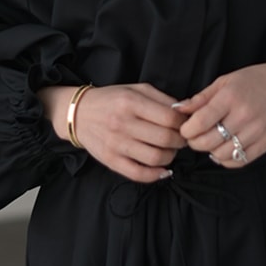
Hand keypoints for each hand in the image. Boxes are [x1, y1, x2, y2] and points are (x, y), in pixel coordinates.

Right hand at [41, 83, 186, 182]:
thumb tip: (186, 112)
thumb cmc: (112, 100)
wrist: (79, 113)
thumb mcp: (137, 89)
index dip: (184, 124)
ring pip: (155, 158)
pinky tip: (163, 170)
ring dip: (171, 157)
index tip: (186, 125)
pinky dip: (156, 175)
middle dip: (180, 141)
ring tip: (170, 150)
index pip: (170, 118)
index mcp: (131, 102)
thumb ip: (162, 99)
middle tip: (181, 139)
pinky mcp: (110, 160)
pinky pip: (138, 174)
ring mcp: (116, 144)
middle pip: (165, 139)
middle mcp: (123, 123)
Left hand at [176, 58, 265, 167]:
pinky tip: (224, 149)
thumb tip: (178, 110)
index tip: (185, 128)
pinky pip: (239, 161)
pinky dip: (227, 160)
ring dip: (211, 152)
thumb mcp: (226, 81)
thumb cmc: (255, 80)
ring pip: (222, 155)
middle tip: (194, 137)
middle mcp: (244, 116)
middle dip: (195, 142)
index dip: (186, 130)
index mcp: (230, 98)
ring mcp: (256, 132)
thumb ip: (201, 98)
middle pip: (208, 142)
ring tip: (211, 141)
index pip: (199, 122)